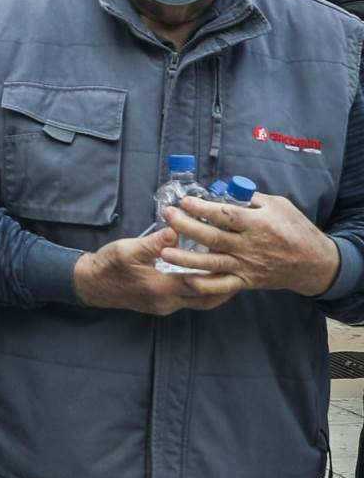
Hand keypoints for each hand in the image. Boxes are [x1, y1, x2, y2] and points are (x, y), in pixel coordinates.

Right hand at [71, 228, 241, 314]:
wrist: (90, 284)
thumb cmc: (107, 266)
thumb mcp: (128, 249)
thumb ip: (154, 242)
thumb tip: (177, 230)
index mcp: (160, 288)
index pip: (198, 283)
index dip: (219, 273)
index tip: (235, 261)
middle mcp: (166, 301)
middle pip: (206, 299)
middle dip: (226, 287)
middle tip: (242, 271)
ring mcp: (164, 305)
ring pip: (199, 302)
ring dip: (216, 290)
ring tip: (230, 274)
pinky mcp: (161, 304)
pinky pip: (189, 300)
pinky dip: (202, 290)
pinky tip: (205, 277)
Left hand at [160, 192, 341, 297]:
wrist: (313, 263)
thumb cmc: (296, 229)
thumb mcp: (278, 206)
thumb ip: (252, 200)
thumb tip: (225, 192)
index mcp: (258, 224)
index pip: (225, 214)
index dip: (202, 207)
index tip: (184, 201)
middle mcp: (249, 246)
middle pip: (212, 237)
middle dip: (186, 226)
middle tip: (167, 216)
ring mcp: (246, 265)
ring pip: (212, 263)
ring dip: (186, 258)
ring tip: (164, 251)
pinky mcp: (246, 281)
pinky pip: (222, 285)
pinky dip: (204, 284)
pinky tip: (186, 278)